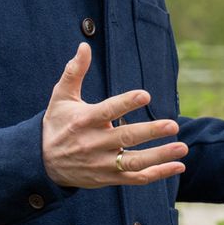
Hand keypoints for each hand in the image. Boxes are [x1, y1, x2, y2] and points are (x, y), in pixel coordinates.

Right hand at [41, 42, 186, 187]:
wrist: (41, 164)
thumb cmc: (56, 125)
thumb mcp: (60, 98)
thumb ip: (74, 72)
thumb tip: (84, 46)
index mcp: (84, 121)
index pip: (107, 111)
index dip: (126, 103)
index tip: (145, 95)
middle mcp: (93, 143)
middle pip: (125, 137)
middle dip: (150, 132)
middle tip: (173, 125)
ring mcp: (102, 163)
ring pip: (133, 161)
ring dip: (160, 156)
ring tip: (182, 148)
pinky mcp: (108, 178)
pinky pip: (135, 178)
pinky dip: (157, 174)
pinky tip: (178, 165)